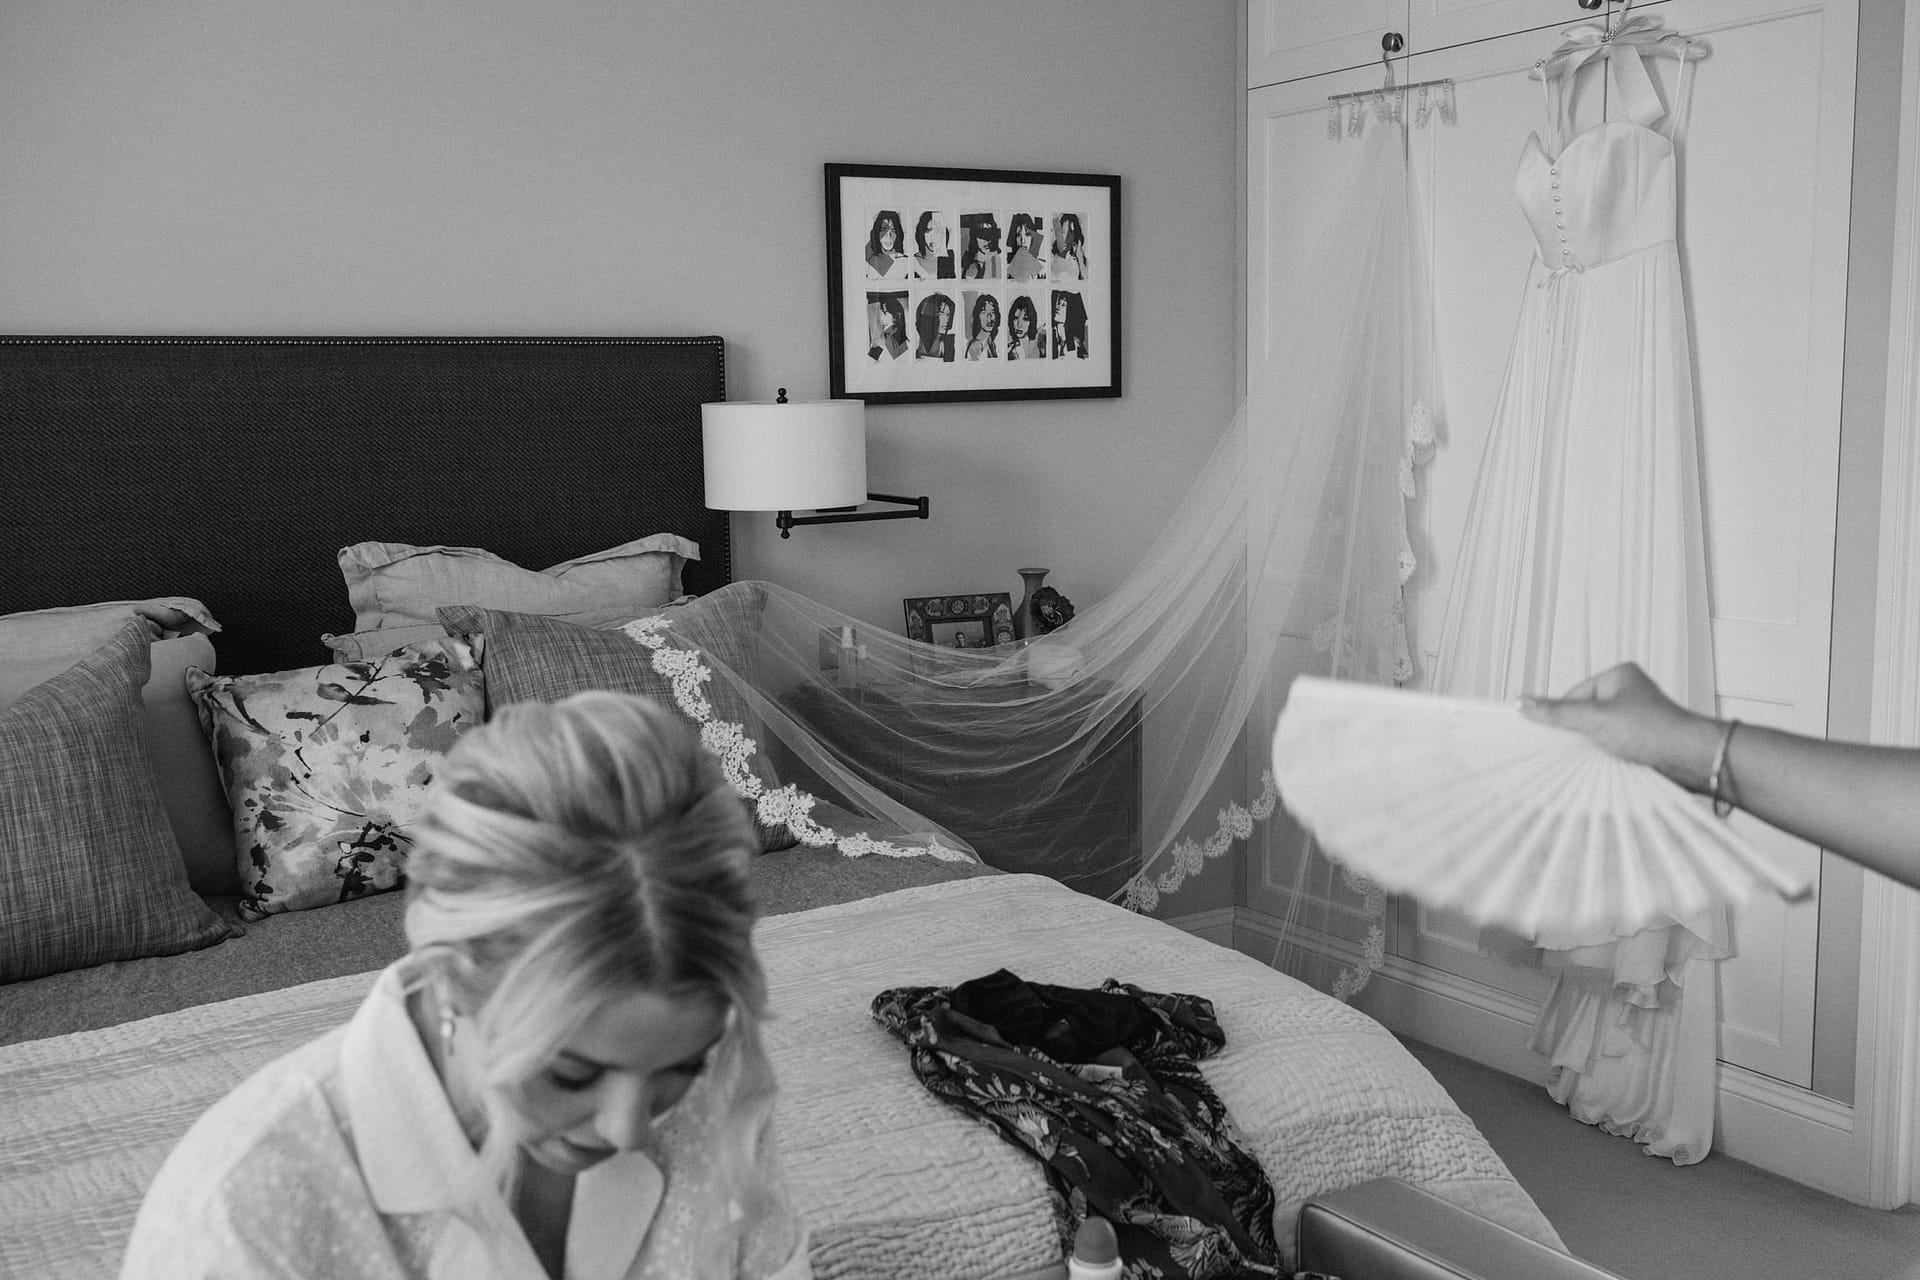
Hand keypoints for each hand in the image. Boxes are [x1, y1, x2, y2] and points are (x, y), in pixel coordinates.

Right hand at [1521, 662, 1721, 790]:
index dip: (1559, 715)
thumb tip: (1522, 702)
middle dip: (1575, 732)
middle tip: (1564, 748)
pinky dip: (1603, 757)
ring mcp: (1635, 719)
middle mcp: (1627, 695)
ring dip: (1590, 747)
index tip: (1544, 732)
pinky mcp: (1640, 742)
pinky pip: (1610, 747)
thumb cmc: (1654, 730)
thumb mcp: (1597, 718)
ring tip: (1588, 757)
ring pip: (1596, 733)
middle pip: (1583, 714)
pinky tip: (1602, 765)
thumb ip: (1558, 713)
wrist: (1692, 759)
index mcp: (1618, 676)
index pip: (1574, 694)